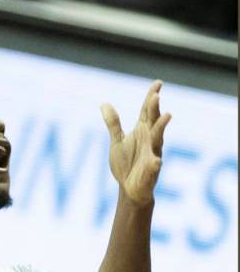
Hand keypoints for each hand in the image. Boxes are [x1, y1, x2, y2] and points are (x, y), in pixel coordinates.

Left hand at [102, 81, 171, 206]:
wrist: (129, 188)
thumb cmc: (126, 163)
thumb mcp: (117, 140)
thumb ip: (113, 123)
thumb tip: (104, 103)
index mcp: (142, 132)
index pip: (147, 112)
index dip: (151, 97)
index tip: (158, 83)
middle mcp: (150, 140)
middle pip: (153, 121)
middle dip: (155, 109)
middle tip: (156, 96)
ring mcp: (152, 154)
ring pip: (158, 140)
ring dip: (161, 127)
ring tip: (167, 115)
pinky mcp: (151, 171)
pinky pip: (154, 167)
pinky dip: (155, 163)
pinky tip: (155, 160)